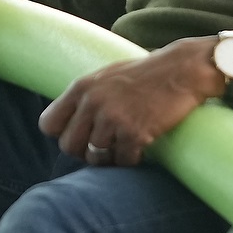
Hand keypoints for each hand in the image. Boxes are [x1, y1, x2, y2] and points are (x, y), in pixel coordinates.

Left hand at [38, 38, 224, 167]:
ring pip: (95, 157)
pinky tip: (140, 150)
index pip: (48, 124)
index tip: (79, 135)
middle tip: (103, 148)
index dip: (62, 134)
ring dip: (109, 158)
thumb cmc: (146, 73)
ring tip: (123, 148)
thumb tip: (68, 121)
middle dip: (84, 152)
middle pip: (69, 146)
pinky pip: (123, 161)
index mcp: (82, 87)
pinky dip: (131, 160)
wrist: (183, 71)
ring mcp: (113, 118)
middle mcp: (93, 103)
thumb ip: (85, 96)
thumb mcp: (106, 76)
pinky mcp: (135, 133)